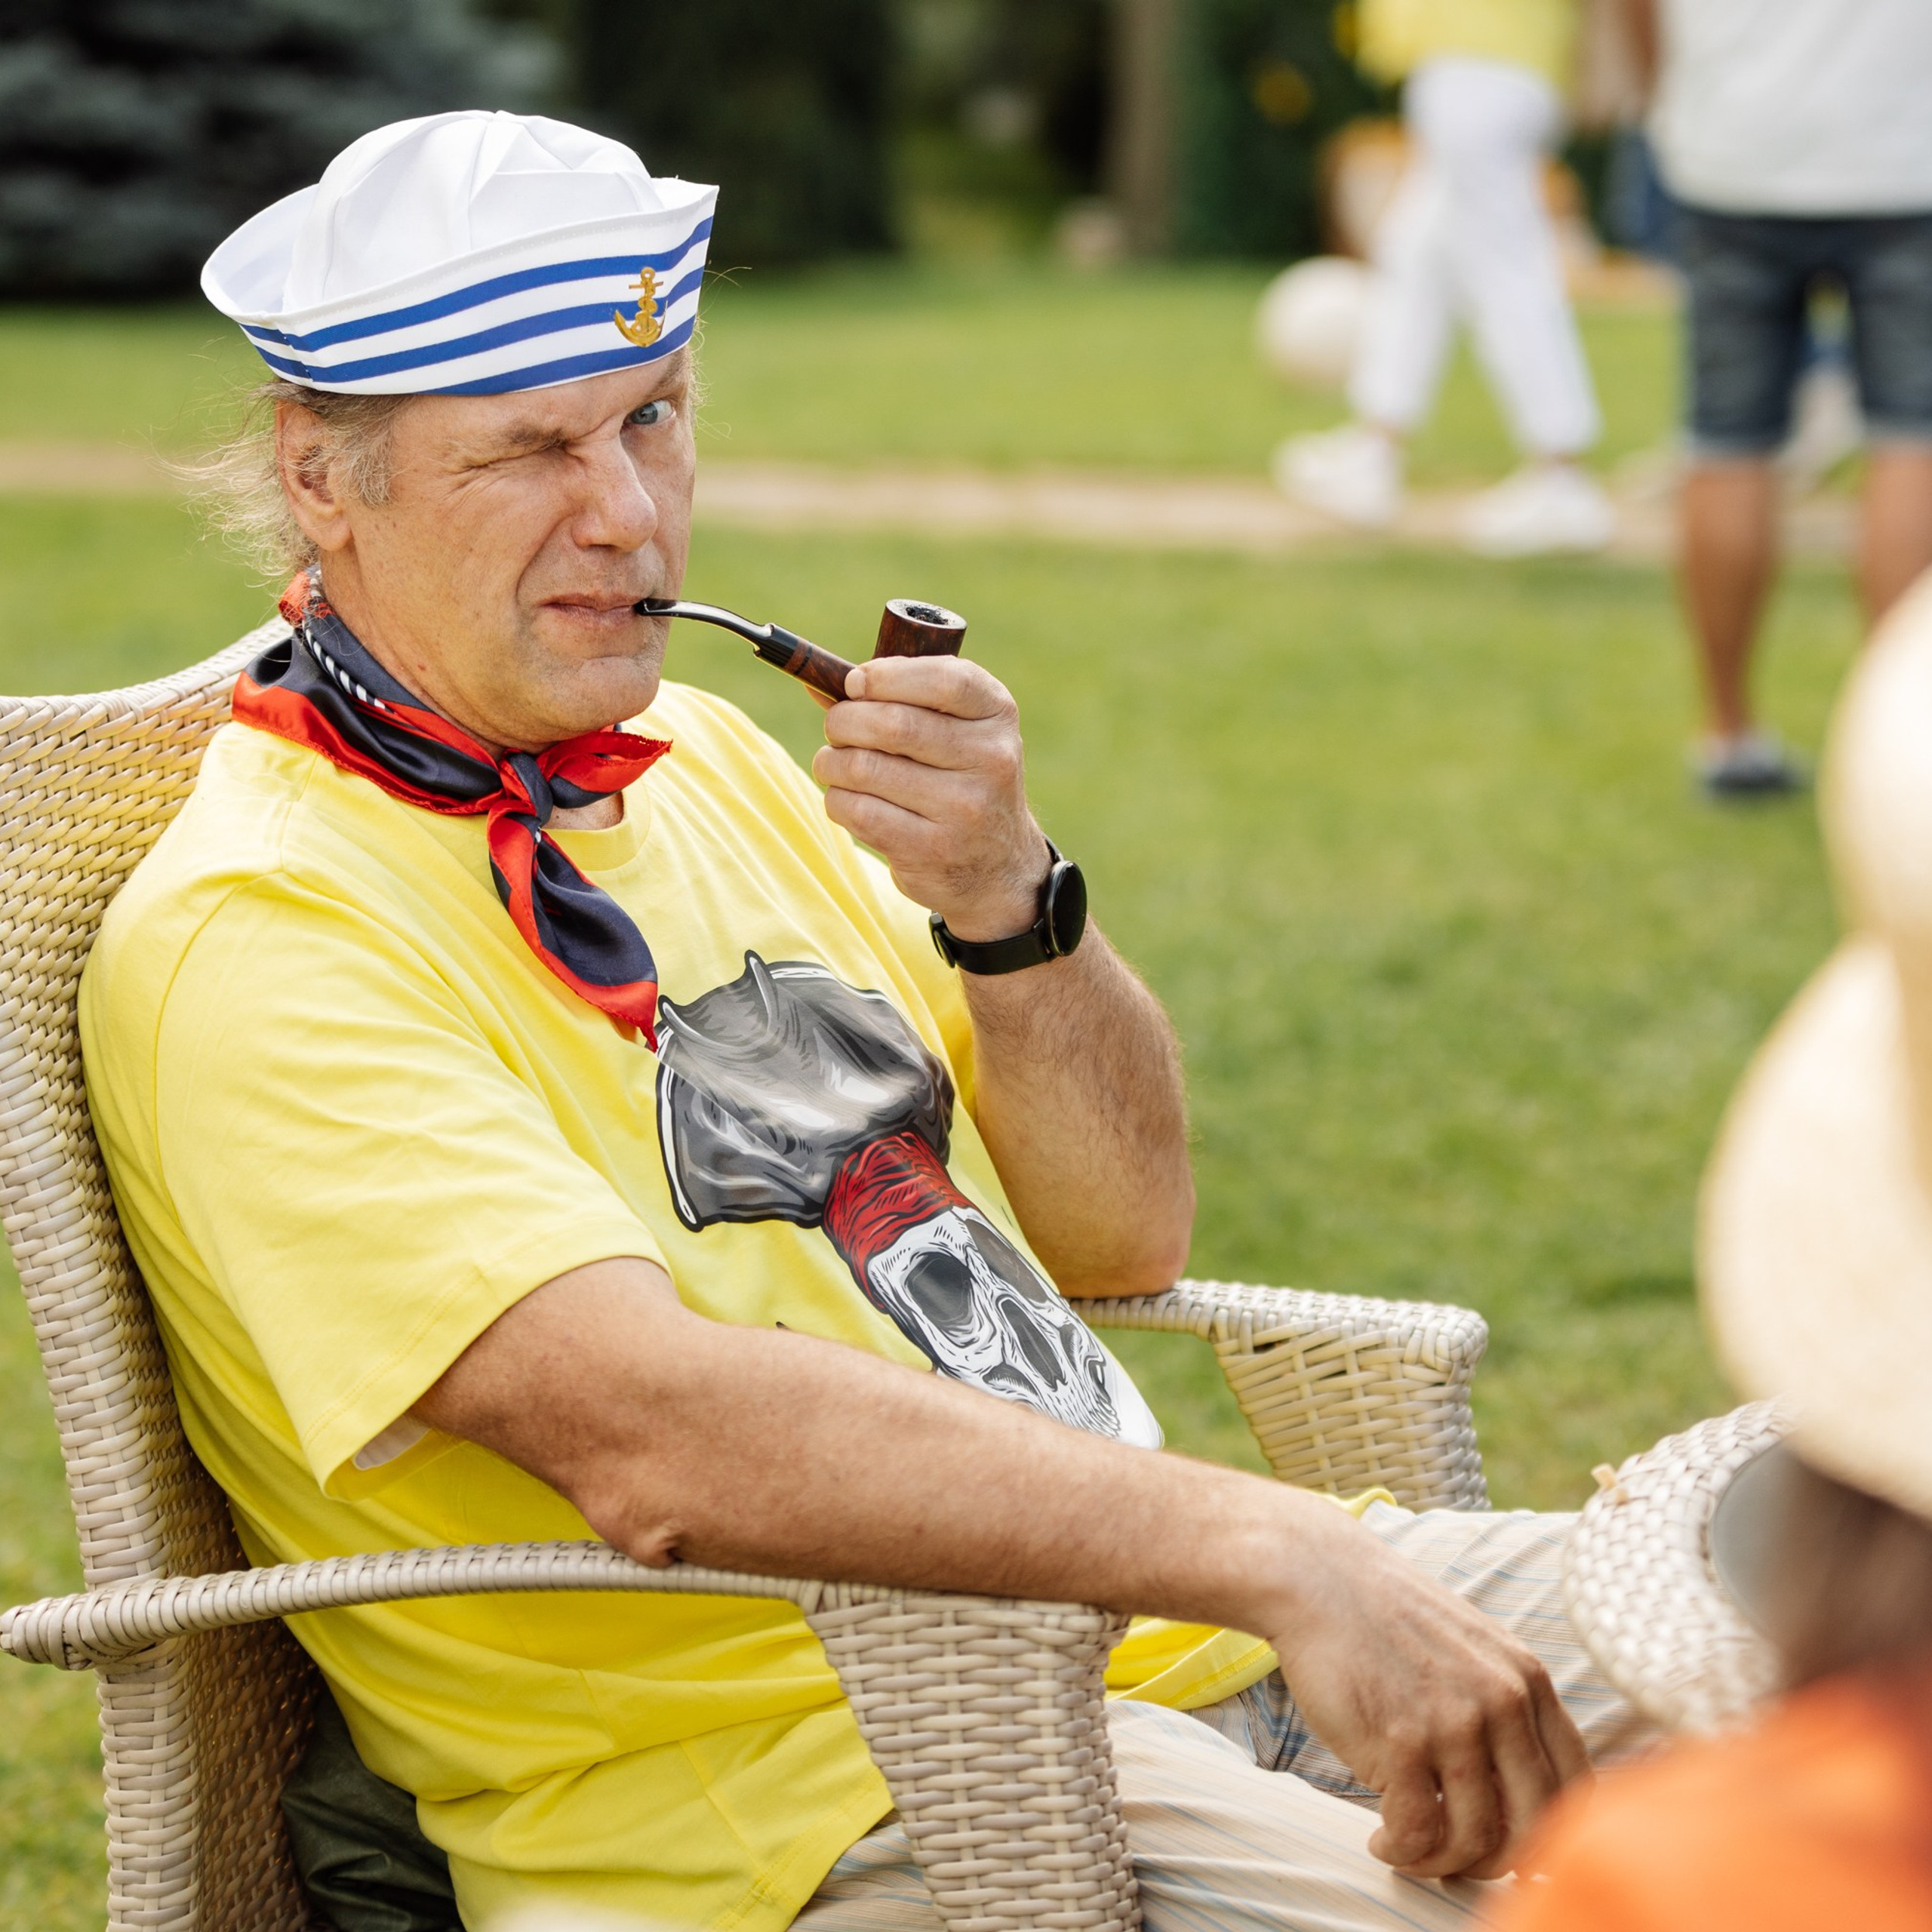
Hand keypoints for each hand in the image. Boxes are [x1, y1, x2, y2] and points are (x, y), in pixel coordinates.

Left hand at [812, 654, 1048, 940]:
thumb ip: (899, 697)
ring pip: (864, 768)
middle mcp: (991, 759)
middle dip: (844, 720)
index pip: (943, 680)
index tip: (854, 683)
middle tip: (836, 728)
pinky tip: (847, 798)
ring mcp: (965, 808)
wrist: (997, 864)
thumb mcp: (956, 729)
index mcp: (998, 714)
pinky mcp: (932, 848)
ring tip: (834, 764)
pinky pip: (858, 811)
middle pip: (893, 724)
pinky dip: (838, 799)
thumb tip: (818, 682)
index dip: (885, 676)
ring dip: (831, 762)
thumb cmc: (959, 778)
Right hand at [1259, 1502, 1591, 1880]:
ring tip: (1410, 1852)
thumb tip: (1522, 1797)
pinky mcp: (1399, 1742)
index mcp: (1528, 1680)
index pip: (1577, 1787)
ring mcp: (1453, 1723)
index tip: (1516, 1850)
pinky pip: (1418, 1834)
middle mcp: (1502, 1703)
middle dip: (1496, 1862)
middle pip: (1533, 1828)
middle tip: (1458, 1861)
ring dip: (1441, 1863)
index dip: (1554, 1837)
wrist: (1318, 1578)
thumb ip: (1508, 1707)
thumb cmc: (1389, 1619)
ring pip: (1475, 1840)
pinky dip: (1401, 1853)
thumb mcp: (1475, 1649)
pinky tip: (1382, 1841)